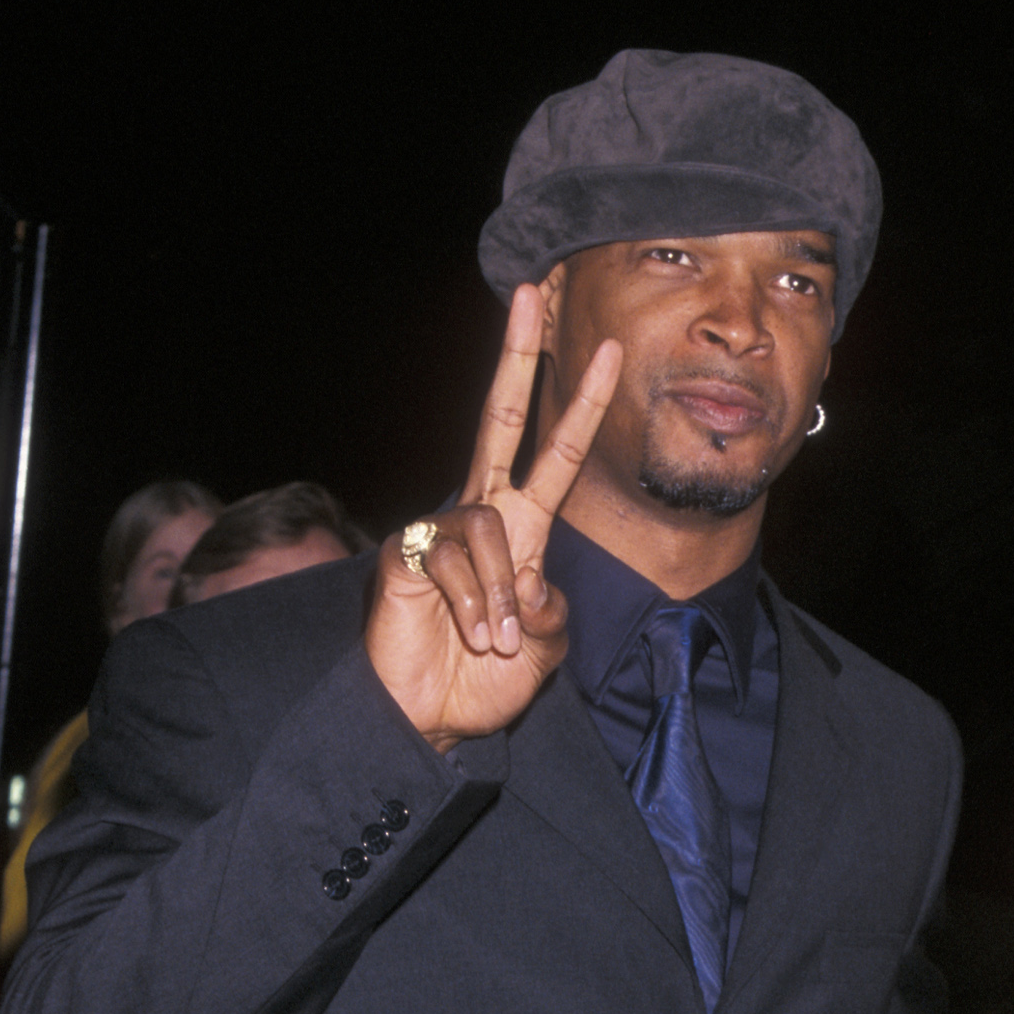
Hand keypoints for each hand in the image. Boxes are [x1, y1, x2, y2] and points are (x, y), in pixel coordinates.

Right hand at [364, 285, 620, 751]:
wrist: (431, 720)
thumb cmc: (484, 683)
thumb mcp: (544, 649)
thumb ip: (553, 609)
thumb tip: (531, 580)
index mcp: (522, 533)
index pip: (555, 455)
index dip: (581, 405)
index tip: (609, 352)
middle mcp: (481, 517)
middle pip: (501, 419)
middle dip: (517, 356)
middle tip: (531, 293)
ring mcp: (439, 530)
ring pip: (489, 527)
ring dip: (500, 595)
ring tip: (495, 641)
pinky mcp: (405, 552)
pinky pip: (452, 557)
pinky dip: (473, 603)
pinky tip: (469, 634)